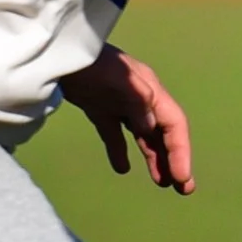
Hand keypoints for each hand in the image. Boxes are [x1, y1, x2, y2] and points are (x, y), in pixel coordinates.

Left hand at [55, 46, 195, 191]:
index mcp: (150, 91)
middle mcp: (140, 99)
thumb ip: (136, 101)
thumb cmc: (90, 62)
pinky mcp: (99, 108)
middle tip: (184, 190)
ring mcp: (119, 104)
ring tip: (163, 185)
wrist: (57, 51)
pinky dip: (120, 151)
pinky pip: (115, 134)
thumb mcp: (117, 78)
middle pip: (163, 133)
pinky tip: (122, 169)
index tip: (181, 177)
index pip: (173, 124)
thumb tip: (150, 128)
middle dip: (175, 160)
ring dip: (155, 159)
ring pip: (144, 136)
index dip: (181, 151)